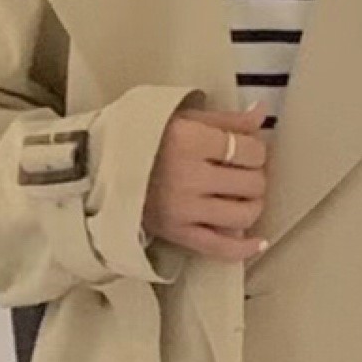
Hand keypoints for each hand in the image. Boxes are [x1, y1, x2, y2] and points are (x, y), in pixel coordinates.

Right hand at [143, 100, 270, 261]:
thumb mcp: (180, 117)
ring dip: (252, 205)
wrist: (99, 167)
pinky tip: (258, 242)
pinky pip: (222, 248)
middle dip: (255, 176)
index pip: (249, 150)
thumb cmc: (143, 137)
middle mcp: (188, 176)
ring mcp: (184, 209)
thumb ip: (224, 119)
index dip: (256, 150)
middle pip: (252, 183)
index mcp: (189, 140)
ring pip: (244, 215)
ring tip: (243, 197)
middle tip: (243, 172)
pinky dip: (245, 248)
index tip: (246, 149)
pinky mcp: (178, 234)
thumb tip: (262, 113)